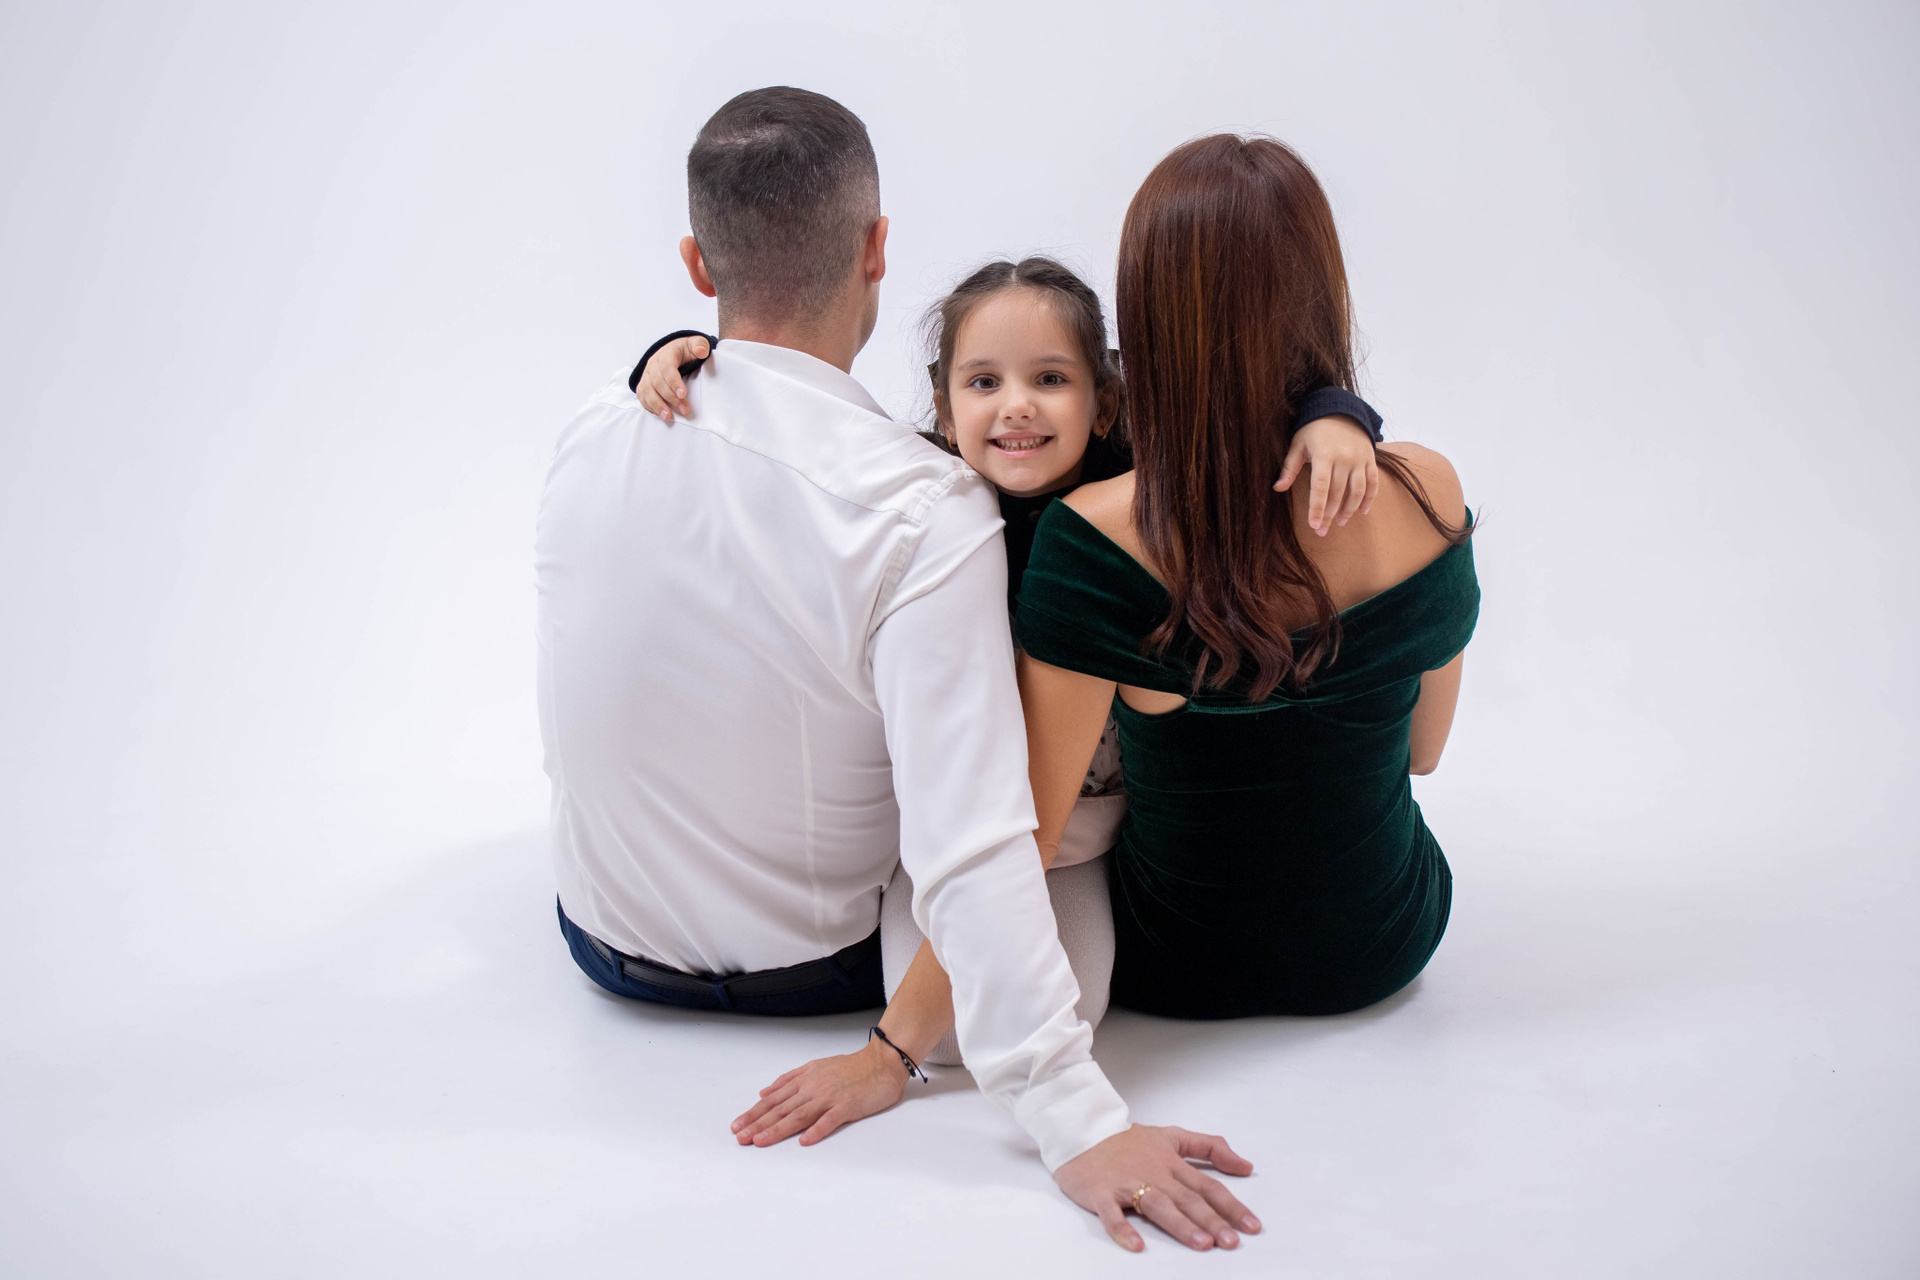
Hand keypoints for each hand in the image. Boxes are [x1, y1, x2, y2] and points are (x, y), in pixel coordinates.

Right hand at [635, 335, 709, 422]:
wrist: (674, 352)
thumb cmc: (686, 351)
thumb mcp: (696, 344)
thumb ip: (700, 345)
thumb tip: (701, 351)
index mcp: (666, 353)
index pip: (667, 367)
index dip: (674, 381)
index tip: (683, 394)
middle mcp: (653, 364)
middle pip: (657, 382)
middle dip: (670, 397)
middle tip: (684, 409)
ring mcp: (647, 374)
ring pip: (647, 390)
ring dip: (657, 404)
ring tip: (668, 416)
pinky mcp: (644, 384)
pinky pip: (642, 396)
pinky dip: (649, 406)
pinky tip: (659, 415)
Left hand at [729, 1037, 906, 1147]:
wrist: (882, 1062)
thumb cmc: (850, 1067)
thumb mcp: (815, 1067)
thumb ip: (789, 1079)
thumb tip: (764, 1092)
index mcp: (805, 1080)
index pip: (774, 1100)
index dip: (754, 1114)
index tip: (737, 1126)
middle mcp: (813, 1088)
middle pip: (781, 1109)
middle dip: (758, 1124)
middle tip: (740, 1138)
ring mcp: (830, 1097)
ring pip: (799, 1115)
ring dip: (778, 1129)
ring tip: (760, 1141)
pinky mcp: (848, 1106)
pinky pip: (830, 1119)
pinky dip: (817, 1130)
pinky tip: (804, 1141)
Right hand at [1054, 1124, 1257, 1252]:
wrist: (1080, 1130)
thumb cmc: (1125, 1139)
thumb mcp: (1171, 1135)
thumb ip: (1208, 1147)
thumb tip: (1245, 1165)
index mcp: (1171, 1162)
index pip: (1207, 1186)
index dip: (1231, 1206)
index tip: (1251, 1226)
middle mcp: (1154, 1174)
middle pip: (1187, 1199)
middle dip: (1212, 1221)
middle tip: (1232, 1242)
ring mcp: (1126, 1184)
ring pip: (1158, 1205)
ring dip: (1180, 1225)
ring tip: (1201, 1244)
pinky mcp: (1100, 1193)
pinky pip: (1112, 1214)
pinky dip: (1123, 1229)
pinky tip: (1137, 1245)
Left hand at [1275, 414, 1378, 535]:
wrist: (1340, 410)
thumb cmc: (1313, 430)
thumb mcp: (1298, 444)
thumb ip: (1289, 467)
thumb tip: (1277, 489)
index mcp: (1324, 455)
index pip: (1320, 488)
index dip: (1317, 508)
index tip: (1314, 525)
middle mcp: (1344, 458)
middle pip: (1337, 493)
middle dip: (1329, 515)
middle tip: (1322, 531)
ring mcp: (1359, 459)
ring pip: (1357, 491)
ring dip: (1349, 510)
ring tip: (1339, 522)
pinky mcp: (1370, 459)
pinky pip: (1373, 482)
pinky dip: (1369, 498)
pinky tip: (1362, 512)